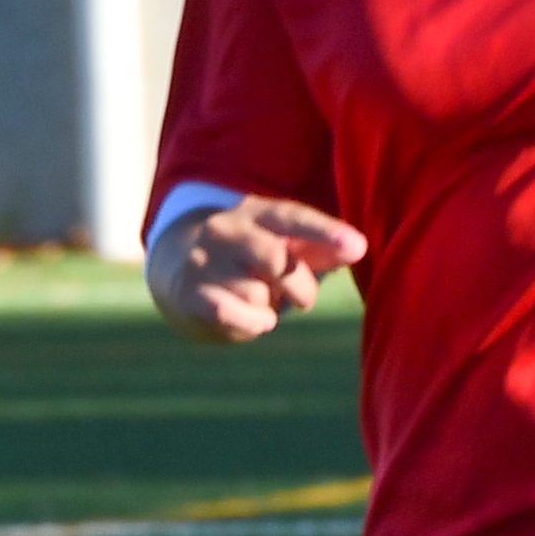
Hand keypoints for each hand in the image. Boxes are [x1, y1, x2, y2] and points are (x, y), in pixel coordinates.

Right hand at [149, 196, 367, 341]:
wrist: (176, 265)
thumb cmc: (247, 258)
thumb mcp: (281, 244)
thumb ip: (320, 249)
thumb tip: (358, 249)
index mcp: (257, 212)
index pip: (294, 218)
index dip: (327, 233)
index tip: (357, 247)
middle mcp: (227, 228)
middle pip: (278, 260)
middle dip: (302, 288)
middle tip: (303, 301)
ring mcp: (204, 258)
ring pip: (256, 293)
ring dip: (268, 308)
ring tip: (259, 301)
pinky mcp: (188, 290)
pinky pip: (233, 314)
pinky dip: (252, 323)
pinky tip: (253, 319)